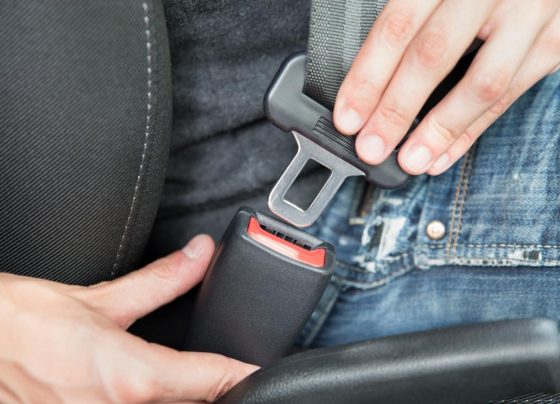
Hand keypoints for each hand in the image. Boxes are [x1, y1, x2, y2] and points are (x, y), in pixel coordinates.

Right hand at [0, 235, 257, 402]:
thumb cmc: (22, 324)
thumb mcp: (100, 299)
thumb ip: (161, 280)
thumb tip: (200, 255)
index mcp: (133, 377)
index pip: (212, 378)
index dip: (243, 374)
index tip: (260, 372)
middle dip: (210, 388)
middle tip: (216, 371)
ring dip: (179, 398)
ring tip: (176, 378)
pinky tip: (138, 392)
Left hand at [334, 0, 559, 174]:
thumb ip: (410, 15)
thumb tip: (367, 80)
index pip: (398, 27)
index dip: (368, 77)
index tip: (348, 117)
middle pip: (432, 56)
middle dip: (395, 110)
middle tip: (371, 147)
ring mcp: (529, 13)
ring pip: (481, 84)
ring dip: (439, 131)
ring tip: (410, 161)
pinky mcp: (554, 40)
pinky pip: (510, 95)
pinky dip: (472, 131)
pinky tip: (445, 153)